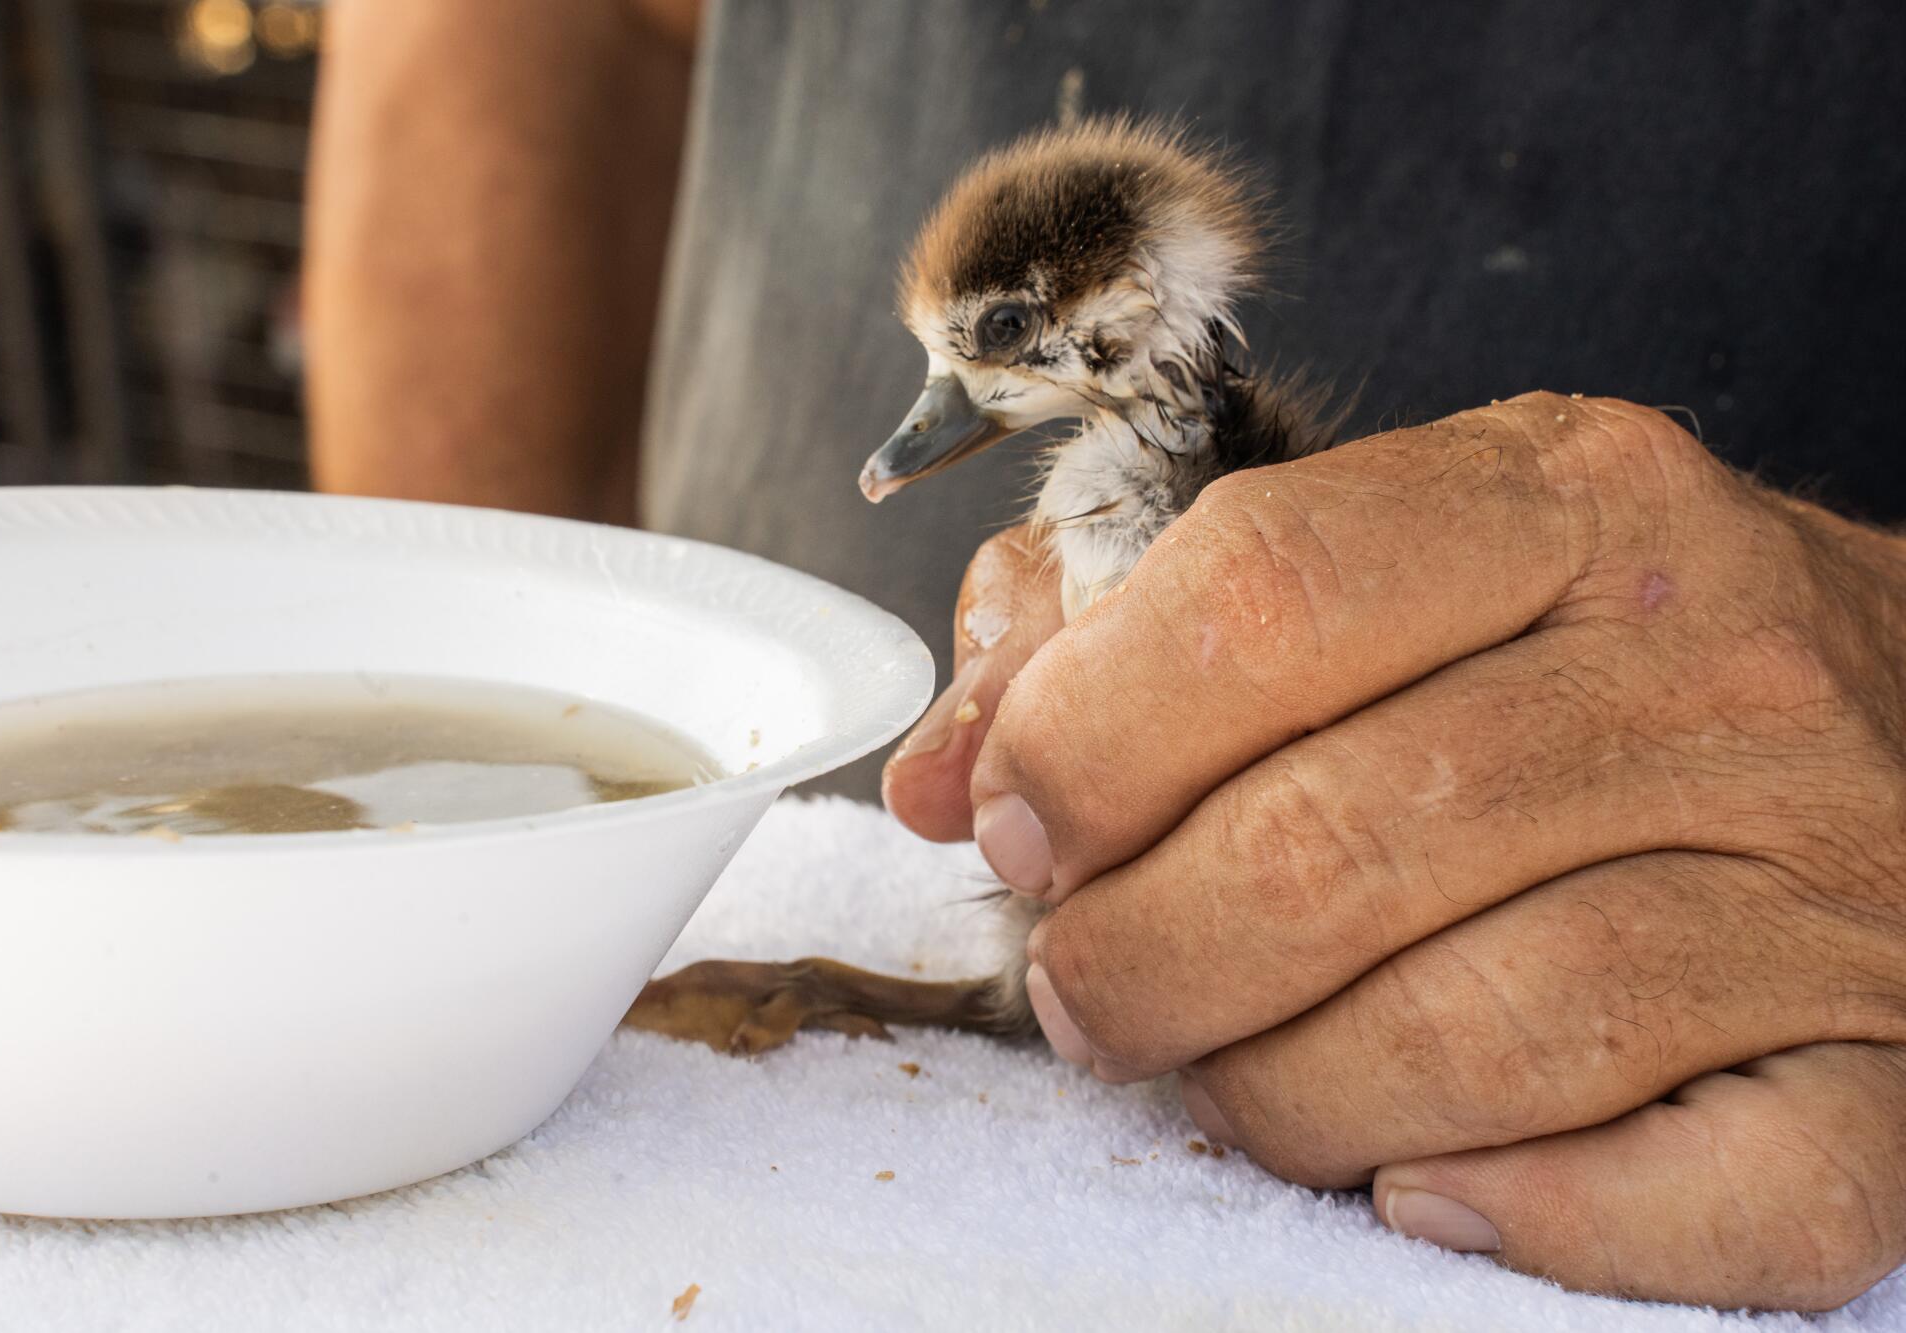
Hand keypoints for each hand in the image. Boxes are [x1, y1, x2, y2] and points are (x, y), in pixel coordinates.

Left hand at [895, 393, 1905, 1309]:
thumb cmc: (1570, 645)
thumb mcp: (1371, 560)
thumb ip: (1123, 630)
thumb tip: (947, 775)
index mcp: (1563, 499)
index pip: (1265, 591)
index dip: (1085, 736)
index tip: (1017, 825)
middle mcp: (1710, 666)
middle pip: (1338, 838)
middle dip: (1141, 952)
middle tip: (1088, 989)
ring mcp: (1827, 876)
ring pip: (1484, 1031)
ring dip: (1284, 1093)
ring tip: (1226, 1076)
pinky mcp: (1890, 1069)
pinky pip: (1721, 1195)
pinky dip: (1536, 1218)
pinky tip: (1420, 1184)